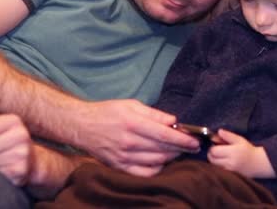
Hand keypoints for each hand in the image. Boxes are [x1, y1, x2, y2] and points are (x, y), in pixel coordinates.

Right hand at [74, 99, 199, 175]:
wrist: (82, 125)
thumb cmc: (108, 112)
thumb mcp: (131, 105)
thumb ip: (154, 114)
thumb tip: (173, 121)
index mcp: (133, 123)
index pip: (165, 135)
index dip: (183, 139)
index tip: (195, 140)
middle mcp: (129, 142)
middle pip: (163, 149)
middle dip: (181, 148)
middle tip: (192, 146)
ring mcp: (124, 157)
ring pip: (156, 161)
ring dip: (171, 157)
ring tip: (178, 151)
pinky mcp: (119, 166)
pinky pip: (144, 172)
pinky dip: (157, 168)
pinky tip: (161, 161)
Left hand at [207, 129, 275, 178]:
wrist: (258, 163)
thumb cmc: (248, 150)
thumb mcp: (239, 140)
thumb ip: (228, 135)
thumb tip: (218, 131)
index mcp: (232, 152)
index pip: (213, 151)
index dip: (212, 147)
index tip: (216, 145)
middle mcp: (229, 162)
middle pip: (211, 159)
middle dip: (211, 154)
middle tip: (217, 150)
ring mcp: (229, 170)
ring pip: (214, 165)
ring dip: (214, 160)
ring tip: (220, 156)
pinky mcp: (230, 175)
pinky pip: (219, 170)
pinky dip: (218, 165)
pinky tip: (223, 161)